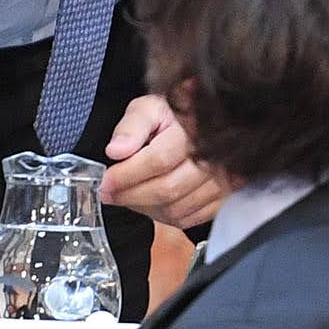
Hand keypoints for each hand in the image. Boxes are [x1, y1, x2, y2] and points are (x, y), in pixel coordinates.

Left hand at [99, 93, 231, 228]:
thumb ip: (131, 127)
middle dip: (131, 195)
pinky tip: (153, 202)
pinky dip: (165, 216)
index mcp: (195, 129)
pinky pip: (189, 219)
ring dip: (147, 208)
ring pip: (177, 208)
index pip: (159, 160)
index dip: (128, 175)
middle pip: (168, 189)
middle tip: (109, 194)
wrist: (201, 124)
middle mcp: (215, 157)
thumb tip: (116, 150)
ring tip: (130, 196)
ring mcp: (224, 180)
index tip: (105, 182)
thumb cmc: (172, 117)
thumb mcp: (148, 109)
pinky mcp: (224, 198)